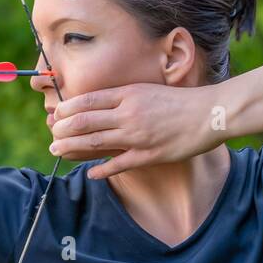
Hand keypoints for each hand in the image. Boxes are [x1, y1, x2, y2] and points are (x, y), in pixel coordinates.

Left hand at [48, 82, 221, 179]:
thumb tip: (97, 105)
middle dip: (63, 130)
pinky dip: (101, 169)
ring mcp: (137, 136)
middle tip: (53, 136)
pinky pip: (118, 164)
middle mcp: (128, 114)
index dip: (67, 109)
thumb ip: (123, 97)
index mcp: (128, 94)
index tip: (56, 115)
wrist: (209, 113)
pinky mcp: (148, 155)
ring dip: (72, 148)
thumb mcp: (147, 90)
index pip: (87, 101)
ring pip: (95, 143)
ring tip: (58, 150)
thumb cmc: (179, 101)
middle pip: (84, 122)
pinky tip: (90, 172)